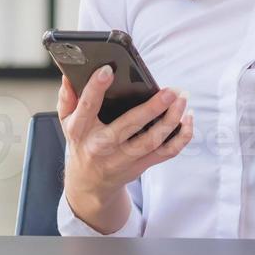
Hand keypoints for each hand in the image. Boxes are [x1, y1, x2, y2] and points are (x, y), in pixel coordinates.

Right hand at [58, 66, 192, 232]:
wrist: (89, 184)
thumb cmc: (81, 145)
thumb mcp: (67, 123)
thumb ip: (67, 98)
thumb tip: (69, 76)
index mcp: (81, 130)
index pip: (87, 106)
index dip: (96, 88)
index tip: (107, 70)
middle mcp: (102, 145)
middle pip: (129, 125)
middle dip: (152, 107)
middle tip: (169, 90)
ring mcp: (123, 158)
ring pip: (152, 140)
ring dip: (171, 120)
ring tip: (181, 100)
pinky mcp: (141, 165)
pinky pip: (166, 152)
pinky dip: (181, 137)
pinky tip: (187, 119)